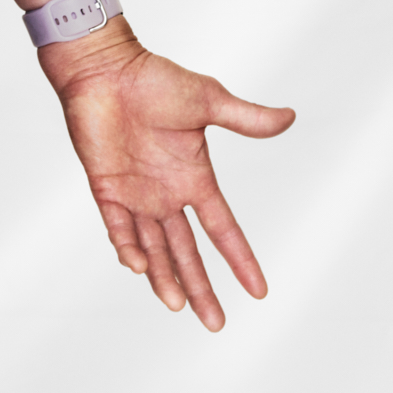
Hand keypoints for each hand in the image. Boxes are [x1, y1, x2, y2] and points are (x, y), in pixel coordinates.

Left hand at [42, 29, 294, 329]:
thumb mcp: (208, 100)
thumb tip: (289, 118)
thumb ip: (245, 118)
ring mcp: (135, 194)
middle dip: (201, 287)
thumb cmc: (153, 79)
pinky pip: (117, 227)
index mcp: (195, 178)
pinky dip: (127, 248)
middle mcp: (166, 193)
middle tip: (215, 323)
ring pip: (153, 249)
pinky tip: (138, 266)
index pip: (223, 229)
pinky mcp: (105, 187)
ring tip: (179, 307)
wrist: (104, 68)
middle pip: (187, 252)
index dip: (240, 259)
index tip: (259, 291)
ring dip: (164, 278)